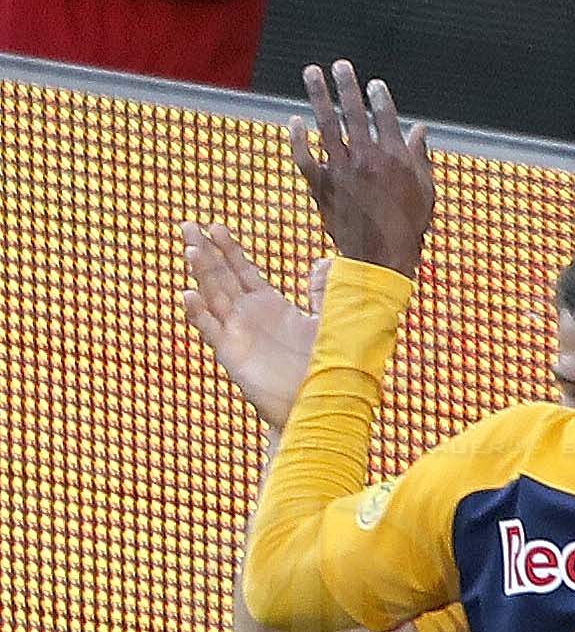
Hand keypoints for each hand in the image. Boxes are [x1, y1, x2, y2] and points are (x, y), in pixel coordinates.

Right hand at [181, 224, 326, 429]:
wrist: (319, 406)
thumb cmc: (326, 367)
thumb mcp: (328, 323)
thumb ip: (324, 293)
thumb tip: (325, 263)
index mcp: (270, 305)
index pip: (242, 270)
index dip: (228, 249)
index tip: (214, 226)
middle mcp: (249, 316)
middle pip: (221, 276)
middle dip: (204, 251)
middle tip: (187, 225)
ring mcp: (238, 334)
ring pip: (213, 297)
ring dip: (200, 274)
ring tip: (190, 249)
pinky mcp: (232, 355)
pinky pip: (211, 331)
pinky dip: (198, 314)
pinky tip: (188, 295)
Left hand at [287, 60, 433, 277]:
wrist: (380, 260)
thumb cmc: (407, 229)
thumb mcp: (425, 193)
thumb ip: (420, 158)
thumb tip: (420, 131)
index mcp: (394, 158)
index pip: (385, 115)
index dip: (379, 96)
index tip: (374, 85)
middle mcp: (366, 158)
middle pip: (353, 110)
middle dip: (346, 84)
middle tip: (340, 66)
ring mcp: (341, 169)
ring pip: (325, 123)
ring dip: (317, 95)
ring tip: (312, 74)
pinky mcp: (321, 185)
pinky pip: (304, 155)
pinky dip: (297, 138)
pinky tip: (295, 122)